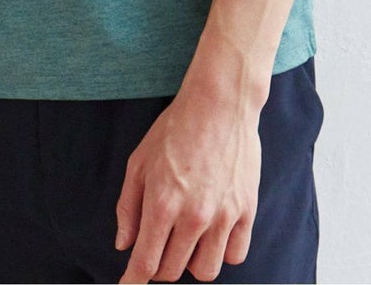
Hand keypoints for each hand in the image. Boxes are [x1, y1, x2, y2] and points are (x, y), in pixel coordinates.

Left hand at [114, 89, 261, 282]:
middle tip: (158, 245)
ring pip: (205, 271)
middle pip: (172, 271)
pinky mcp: (246, 211)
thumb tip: (125, 245)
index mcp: (162, 204)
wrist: (219, 104)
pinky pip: (234, 255)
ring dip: (190, 263)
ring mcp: (223, 216)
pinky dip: (221, 252)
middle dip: (159, 265)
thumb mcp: (139, 162)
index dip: (133, 281)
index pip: (146, 263)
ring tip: (186, 239)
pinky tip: (212, 233)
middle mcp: (193, 216)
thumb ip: (129, 207)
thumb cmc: (175, 129)